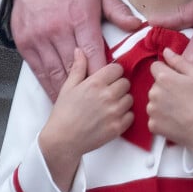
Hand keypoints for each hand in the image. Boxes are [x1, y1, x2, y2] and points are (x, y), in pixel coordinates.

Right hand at [10, 0, 140, 99]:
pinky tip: (57, 95)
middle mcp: (59, 30)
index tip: (109, 87)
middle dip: (86, 87)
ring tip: (78, 107)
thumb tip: (137, 25)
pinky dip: (49, 86)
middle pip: (75, 67)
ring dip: (67, 91)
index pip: (93, 53)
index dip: (101, 73)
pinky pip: (39, 71)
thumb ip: (118, 11)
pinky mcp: (26, 44)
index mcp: (80, 18)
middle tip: (97, 102)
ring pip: (56, 72)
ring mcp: (40, 38)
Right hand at [39, 48, 132, 191]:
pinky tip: (113, 117)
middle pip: (125, 82)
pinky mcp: (117, 128)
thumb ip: (78, 67)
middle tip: (109, 92)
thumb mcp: (68, 87)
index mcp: (95, 83)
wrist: (62, 141)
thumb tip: (80, 51)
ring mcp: (113, 112)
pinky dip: (125, 116)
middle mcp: (107, 95)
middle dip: (118, 86)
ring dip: (122, 100)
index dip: (113, 73)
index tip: (108, 79)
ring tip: (111, 105)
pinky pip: (131, 116)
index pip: (118, 69)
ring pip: (130, 98)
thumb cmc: (64, 113)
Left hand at [147, 47, 192, 150]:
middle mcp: (154, 93)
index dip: (166, 70)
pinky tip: (175, 119)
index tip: (176, 78)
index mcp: (164, 77)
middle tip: (182, 95)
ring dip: (162, 103)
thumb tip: (166, 52)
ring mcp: (152, 111)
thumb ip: (179, 61)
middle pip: (155, 85)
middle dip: (165, 87)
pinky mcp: (153, 126)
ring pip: (154, 101)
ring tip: (179, 108)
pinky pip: (154, 117)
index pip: (155, 67)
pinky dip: (161, 118)